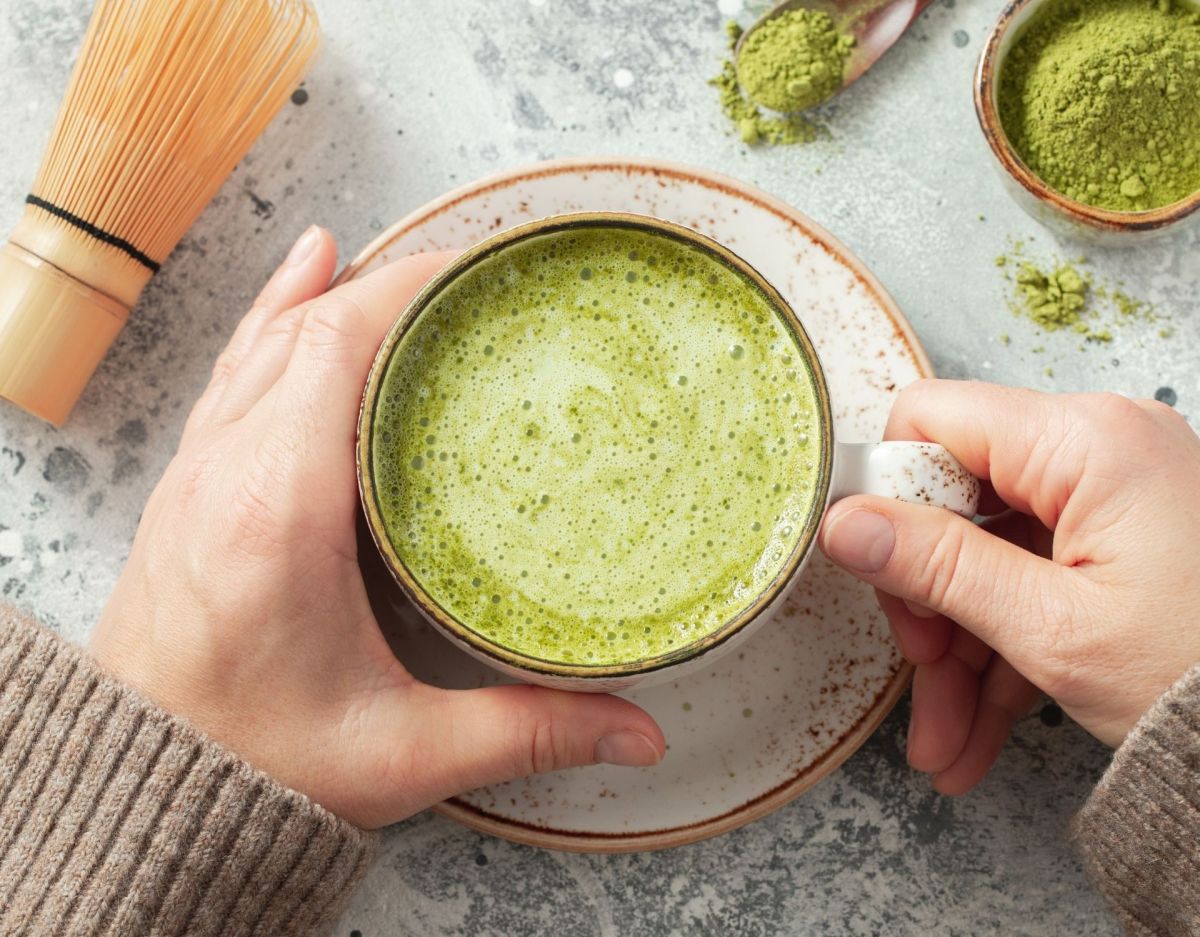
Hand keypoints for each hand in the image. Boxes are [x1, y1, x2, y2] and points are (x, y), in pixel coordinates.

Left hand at [90, 226, 663, 829]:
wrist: (137, 792)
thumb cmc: (255, 768)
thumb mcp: (405, 752)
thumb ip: (529, 731)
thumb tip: (638, 731)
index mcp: (280, 511)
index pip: (337, 348)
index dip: (407, 289)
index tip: (476, 267)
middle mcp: (227, 472)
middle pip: (308, 330)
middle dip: (393, 286)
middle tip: (473, 274)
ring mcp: (196, 474)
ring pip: (264, 342)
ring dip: (334, 295)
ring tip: (397, 260)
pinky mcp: (188, 489)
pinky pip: (234, 374)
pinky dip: (272, 321)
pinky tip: (297, 281)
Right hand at [818, 380, 1199, 793]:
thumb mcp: (1048, 629)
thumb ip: (935, 566)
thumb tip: (843, 524)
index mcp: (1085, 441)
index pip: (933, 420)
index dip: (888, 493)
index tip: (874, 571)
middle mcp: (1100, 449)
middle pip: (955, 502)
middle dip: (928, 602)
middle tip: (923, 672)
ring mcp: (1113, 496)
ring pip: (989, 557)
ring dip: (960, 651)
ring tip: (947, 746)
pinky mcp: (1123, 538)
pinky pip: (1033, 579)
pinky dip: (1004, 651)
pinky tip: (980, 732)